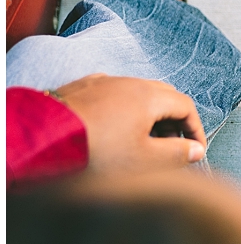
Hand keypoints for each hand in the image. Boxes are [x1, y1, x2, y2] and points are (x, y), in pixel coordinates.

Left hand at [54, 74, 206, 174]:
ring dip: (147, 116)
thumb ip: (177, 154)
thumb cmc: (96, 152)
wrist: (41, 143)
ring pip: (136, 95)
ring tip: (143, 143)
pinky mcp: (79, 90)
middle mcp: (127, 82)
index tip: (196, 151)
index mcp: (149, 95)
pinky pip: (111, 96)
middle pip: (163, 96)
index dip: (196, 130)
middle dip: (174, 122)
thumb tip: (195, 150)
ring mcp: (101, 83)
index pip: (186, 106)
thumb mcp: (145, 161)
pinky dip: (122, 112)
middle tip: (173, 147)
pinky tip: (112, 131)